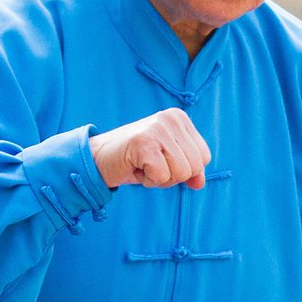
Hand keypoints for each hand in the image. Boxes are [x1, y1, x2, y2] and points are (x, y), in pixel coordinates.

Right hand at [90, 109, 209, 190]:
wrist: (97, 159)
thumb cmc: (134, 160)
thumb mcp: (167, 162)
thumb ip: (188, 170)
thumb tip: (199, 183)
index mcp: (179, 118)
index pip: (204, 157)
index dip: (183, 169)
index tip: (160, 160)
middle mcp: (171, 119)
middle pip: (194, 167)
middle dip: (172, 176)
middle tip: (150, 165)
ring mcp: (157, 129)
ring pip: (181, 173)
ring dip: (159, 178)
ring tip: (143, 165)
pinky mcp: (144, 142)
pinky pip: (162, 177)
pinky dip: (148, 180)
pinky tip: (135, 167)